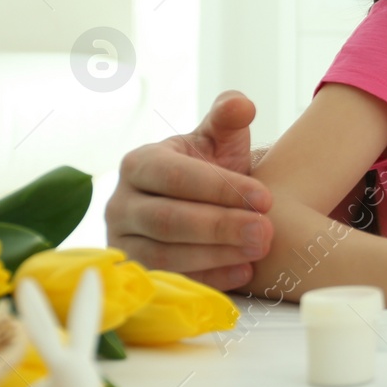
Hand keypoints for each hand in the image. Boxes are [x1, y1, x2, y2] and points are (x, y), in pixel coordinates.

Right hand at [105, 90, 273, 290]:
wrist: (200, 202)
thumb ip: (228, 117)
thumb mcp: (219, 138)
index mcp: (139, 163)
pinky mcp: (135, 274)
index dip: (221, 188)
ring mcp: (122, 243)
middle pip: (168, 220)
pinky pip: (168, 281)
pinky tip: (243, 272)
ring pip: (165, 255)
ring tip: (259, 249)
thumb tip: (241, 105)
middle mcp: (120, 204)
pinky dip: (207, 279)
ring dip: (216, 255)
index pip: (176, 177)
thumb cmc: (209, 165)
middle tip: (265, 231)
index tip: (266, 198)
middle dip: (221, 226)